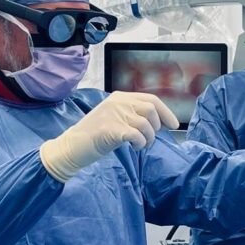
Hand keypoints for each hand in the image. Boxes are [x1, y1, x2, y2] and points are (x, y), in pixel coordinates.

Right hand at [40, 92, 178, 182]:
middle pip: (151, 109)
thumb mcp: (115, 118)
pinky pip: (137, 135)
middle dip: (157, 126)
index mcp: (119, 97)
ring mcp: (113, 115)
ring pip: (146, 124)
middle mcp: (117, 102)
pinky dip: (141, 143)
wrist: (71, 147)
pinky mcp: (110, 129)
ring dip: (149, 138)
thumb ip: (133, 115)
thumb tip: (162, 122)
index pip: (151, 100)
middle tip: (149, 138)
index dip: (166, 112)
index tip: (173, 125)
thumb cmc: (95, 136)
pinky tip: (135, 147)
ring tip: (141, 145)